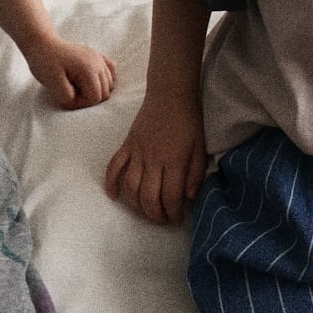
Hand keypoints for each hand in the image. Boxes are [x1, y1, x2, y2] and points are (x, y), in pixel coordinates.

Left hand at [25, 37, 116, 109]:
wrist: (42, 43)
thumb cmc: (45, 61)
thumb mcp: (52, 83)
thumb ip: (68, 97)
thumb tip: (79, 101)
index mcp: (89, 69)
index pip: (95, 97)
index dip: (81, 102)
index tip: (65, 95)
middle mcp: (98, 63)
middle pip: (105, 92)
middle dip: (88, 97)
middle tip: (70, 92)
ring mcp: (99, 58)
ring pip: (109, 84)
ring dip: (94, 89)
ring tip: (77, 85)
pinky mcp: (97, 56)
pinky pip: (111, 71)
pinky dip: (104, 79)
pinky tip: (91, 80)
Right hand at [105, 96, 206, 221]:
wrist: (171, 94)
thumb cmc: (189, 122)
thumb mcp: (201, 148)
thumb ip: (196, 174)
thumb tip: (189, 197)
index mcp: (174, 162)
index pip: (171, 197)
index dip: (174, 213)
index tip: (178, 218)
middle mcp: (153, 160)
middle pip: (148, 197)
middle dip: (155, 215)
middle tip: (162, 219)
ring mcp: (137, 152)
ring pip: (131, 187)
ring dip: (136, 205)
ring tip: (145, 211)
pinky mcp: (127, 145)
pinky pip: (114, 166)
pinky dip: (111, 182)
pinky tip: (114, 195)